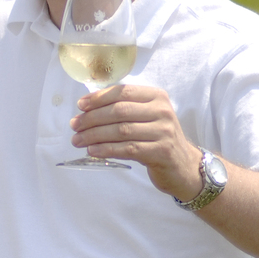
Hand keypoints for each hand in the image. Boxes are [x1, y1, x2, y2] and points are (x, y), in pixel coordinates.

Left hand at [69, 83, 202, 199]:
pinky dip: (106, 149)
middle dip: (92, 118)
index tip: (80, 106)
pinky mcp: (161, 151)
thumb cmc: (157, 138)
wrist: (183, 165)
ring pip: (121, 130)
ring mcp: (164, 131)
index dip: (98, 98)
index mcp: (156, 96)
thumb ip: (123, 109)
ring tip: (78, 140)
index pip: (122, 92)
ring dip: (95, 135)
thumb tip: (86, 109)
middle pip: (119, 111)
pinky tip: (92, 151)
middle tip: (75, 126)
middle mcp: (162, 111)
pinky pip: (127, 149)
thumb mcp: (145, 117)